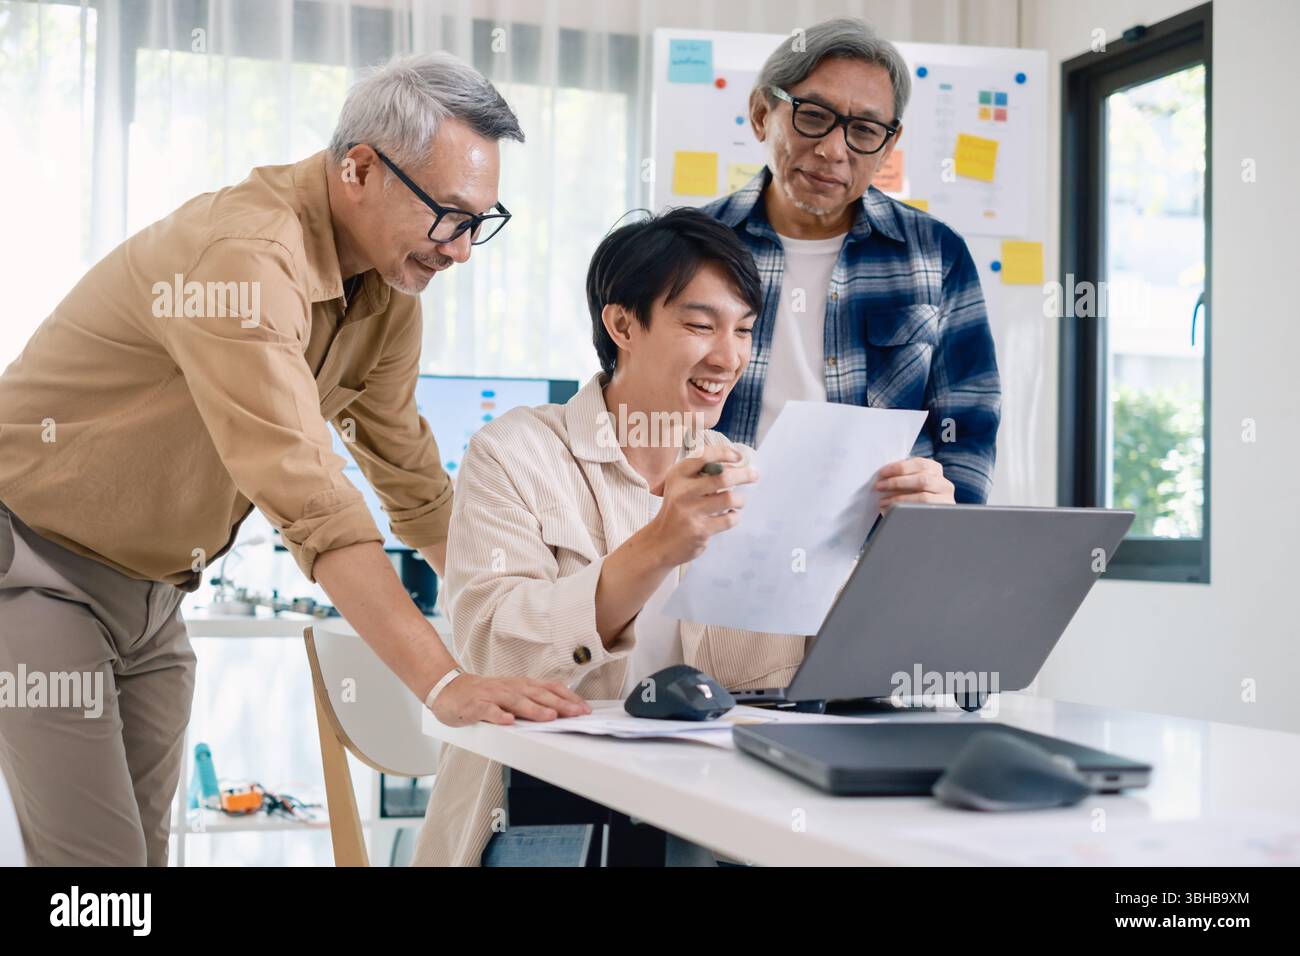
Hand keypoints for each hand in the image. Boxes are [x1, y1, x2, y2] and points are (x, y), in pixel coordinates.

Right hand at [431, 673, 590, 726]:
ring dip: (534, 709)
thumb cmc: (483, 695)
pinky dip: (499, 715)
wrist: (448, 689)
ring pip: (516, 701)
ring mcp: (492, 695)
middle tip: (577, 713)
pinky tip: (508, 721)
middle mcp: (509, 687)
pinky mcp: (475, 705)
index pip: (549, 688)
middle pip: (537, 694)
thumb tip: (560, 711)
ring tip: (550, 716)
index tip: (584, 708)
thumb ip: (531, 701)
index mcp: (521, 685)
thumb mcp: (511, 695)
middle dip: (559, 703)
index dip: (568, 697)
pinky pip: (488, 710)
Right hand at [642, 445, 757, 566]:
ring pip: (729, 499)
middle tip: (754, 475)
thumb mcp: (679, 486)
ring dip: (740, 500)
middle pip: (723, 477)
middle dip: (744, 475)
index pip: (704, 456)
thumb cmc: (676, 510)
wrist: (659, 542)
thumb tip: (735, 465)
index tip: (738, 457)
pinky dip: (735, 517)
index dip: (725, 453)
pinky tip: (730, 516)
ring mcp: (691, 512)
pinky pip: (729, 519)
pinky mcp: (700, 530)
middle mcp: (682, 491)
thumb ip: (700, 475)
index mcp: (678, 475)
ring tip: (739, 502)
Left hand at [875, 457, 954, 511]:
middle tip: (880, 486)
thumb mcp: (911, 483)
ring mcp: (946, 500)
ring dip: (899, 498)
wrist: (925, 521)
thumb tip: (884, 475)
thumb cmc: (913, 497)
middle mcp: (944, 484)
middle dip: (897, 482)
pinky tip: (892, 510)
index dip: (900, 467)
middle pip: (922, 479)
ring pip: (923, 497)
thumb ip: (903, 476)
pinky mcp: (942, 514)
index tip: (883, 472)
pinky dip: (906, 510)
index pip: (920, 464)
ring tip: (883, 501)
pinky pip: (923, 511)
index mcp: (935, 470)